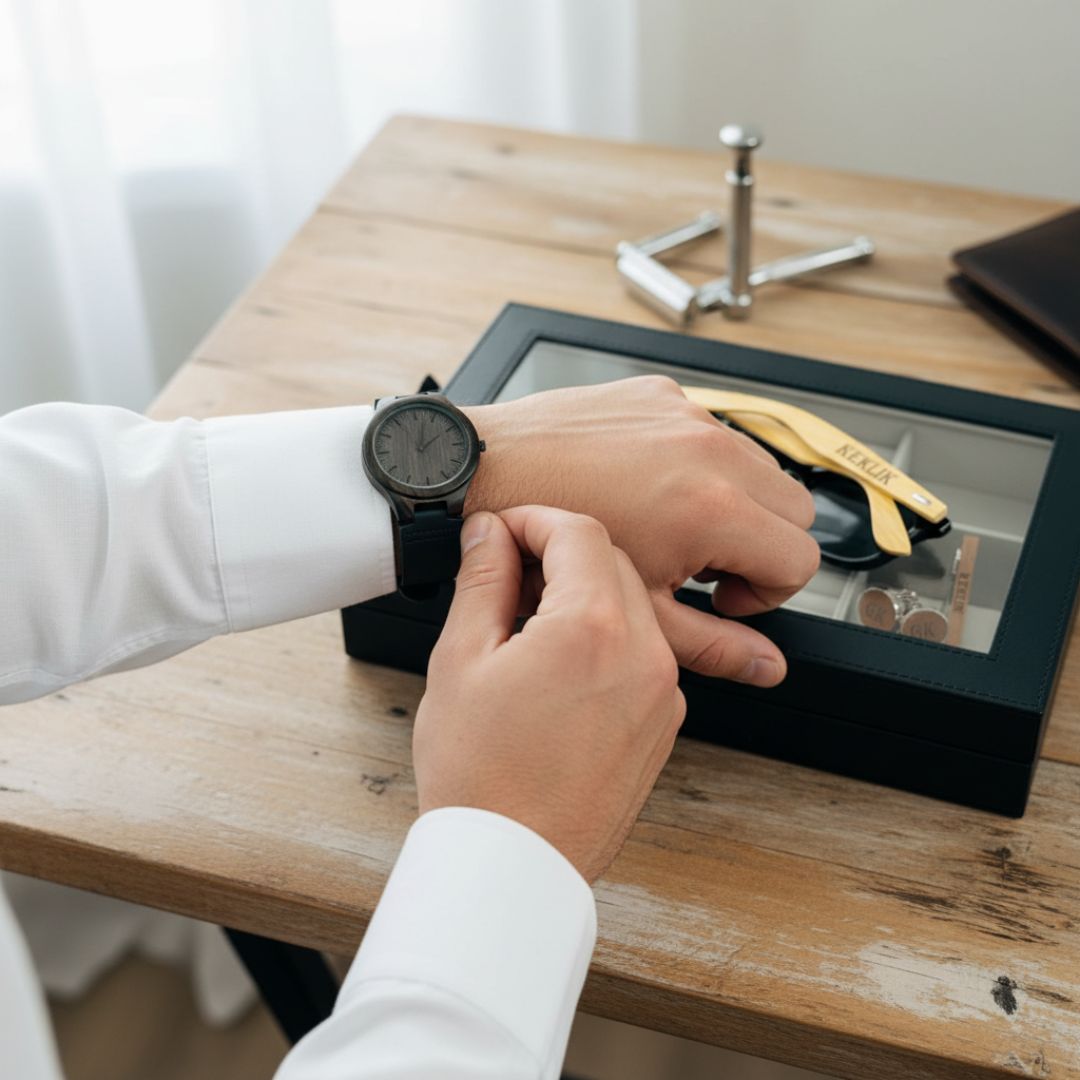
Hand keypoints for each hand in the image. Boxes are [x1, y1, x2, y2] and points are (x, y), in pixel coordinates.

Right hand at [413, 506, 685, 882]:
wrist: (513, 866)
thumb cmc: (479, 777)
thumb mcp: (460, 661)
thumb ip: (481, 581)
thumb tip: (489, 533)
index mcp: (593, 629)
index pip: (578, 530)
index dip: (532, 518)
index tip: (501, 531)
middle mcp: (644, 655)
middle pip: (612, 560)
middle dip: (559, 551)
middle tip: (507, 572)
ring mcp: (662, 692)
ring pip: (632, 604)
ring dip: (585, 592)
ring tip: (527, 620)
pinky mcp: (663, 723)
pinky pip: (643, 651)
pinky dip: (607, 635)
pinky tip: (559, 661)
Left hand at [462, 377, 819, 686]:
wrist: (480, 475)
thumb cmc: (541, 544)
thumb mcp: (633, 607)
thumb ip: (712, 644)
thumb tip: (763, 666)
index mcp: (712, 507)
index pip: (802, 558)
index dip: (767, 592)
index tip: (722, 598)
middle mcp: (711, 449)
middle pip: (797, 509)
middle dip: (762, 545)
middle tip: (702, 566)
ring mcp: (686, 413)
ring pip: (760, 466)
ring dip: (736, 502)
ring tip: (671, 527)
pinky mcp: (659, 393)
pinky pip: (712, 430)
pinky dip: (698, 462)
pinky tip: (648, 488)